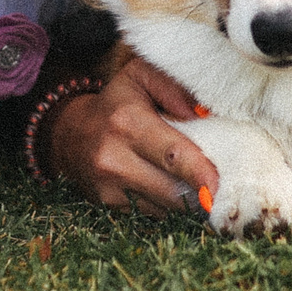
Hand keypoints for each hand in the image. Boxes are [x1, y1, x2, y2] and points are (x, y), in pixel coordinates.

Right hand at [46, 49, 218, 214]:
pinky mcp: (108, 205)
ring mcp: (109, 186)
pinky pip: (152, 214)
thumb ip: (176, 88)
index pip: (173, 156)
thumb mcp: (142, 76)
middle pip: (173, 191)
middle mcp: (114, 158)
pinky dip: (167, 205)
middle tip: (221, 186)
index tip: (220, 185)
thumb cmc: (117, 103)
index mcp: (128, 122)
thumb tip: (207, 115)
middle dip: (201, 192)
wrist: (70, 133)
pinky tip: (169, 187)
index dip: (200, 173)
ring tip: (194, 182)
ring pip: (165, 208)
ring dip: (187, 200)